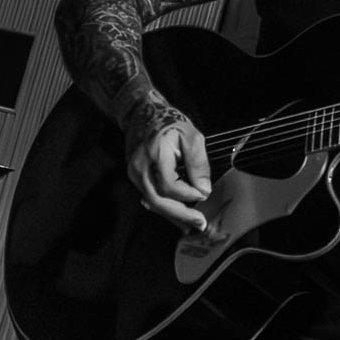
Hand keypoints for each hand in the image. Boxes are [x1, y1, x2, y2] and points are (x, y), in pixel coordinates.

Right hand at [122, 90, 210, 232]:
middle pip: (158, 200)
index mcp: (155, 154)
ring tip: (190, 224)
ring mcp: (135, 174)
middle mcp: (140, 167)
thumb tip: (204, 189)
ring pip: (152, 203)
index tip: (204, 194)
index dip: (188, 194)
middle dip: (180, 214)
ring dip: (172, 215)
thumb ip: (198, 164)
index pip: (169, 185)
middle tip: (199, 223)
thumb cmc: (170, 124)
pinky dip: (165, 208)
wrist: (144, 115)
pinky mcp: (135, 178)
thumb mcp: (192, 137)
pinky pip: (150, 197)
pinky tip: (177, 217)